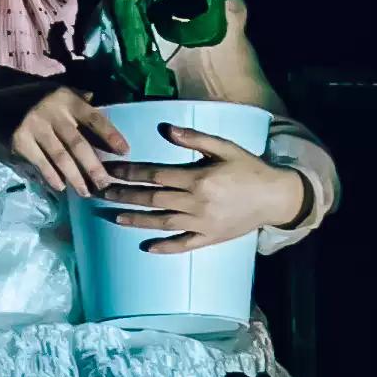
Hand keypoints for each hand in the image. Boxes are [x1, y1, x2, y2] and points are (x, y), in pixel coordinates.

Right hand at [0, 78, 126, 196]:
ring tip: (86, 192)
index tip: (125, 152)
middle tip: (106, 185)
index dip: (110, 135)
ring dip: (75, 177)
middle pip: (78, 144)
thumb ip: (74, 97)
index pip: (93, 118)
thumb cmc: (25, 101)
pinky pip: (41, 164)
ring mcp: (34, 126)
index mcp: (64, 97)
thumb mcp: (50, 92)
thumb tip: (96, 101)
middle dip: (94, 166)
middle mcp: (51, 110)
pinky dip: (52, 177)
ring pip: (61, 157)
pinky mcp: (20, 141)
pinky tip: (61, 187)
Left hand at [97, 123, 306, 250]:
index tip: (110, 169)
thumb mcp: (225, 147)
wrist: (275, 197)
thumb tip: (167, 129)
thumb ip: (195, 139)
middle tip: (101, 192)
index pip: (155, 174)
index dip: (130, 172)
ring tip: (115, 216)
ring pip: (161, 222)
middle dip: (124, 195)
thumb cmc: (249, 168)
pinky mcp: (208, 238)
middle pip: (152, 199)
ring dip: (136, 220)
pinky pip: (182, 244)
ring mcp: (201, 222)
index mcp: (198, 177)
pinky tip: (146, 247)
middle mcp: (196, 202)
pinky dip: (164, 247)